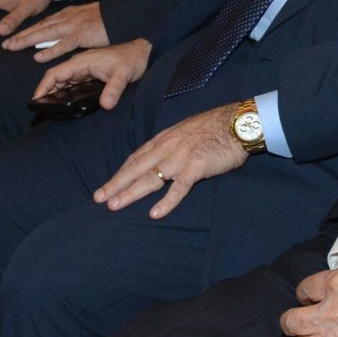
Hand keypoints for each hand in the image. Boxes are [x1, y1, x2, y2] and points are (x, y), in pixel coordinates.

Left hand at [9, 1, 107, 58]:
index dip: (28, 29)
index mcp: (69, 14)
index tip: (13, 36)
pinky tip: (38, 56)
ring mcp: (74, 25)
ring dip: (27, 40)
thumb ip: (74, 28)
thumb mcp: (87, 20)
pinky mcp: (82, 34)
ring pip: (45, 33)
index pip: (44, 22)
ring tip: (12, 47)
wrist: (125, 13)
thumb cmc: (108, 19)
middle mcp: (68, 18)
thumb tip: (63, 37)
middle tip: (5, 44)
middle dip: (21, 35)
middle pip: (40, 27)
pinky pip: (63, 44)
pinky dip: (50, 50)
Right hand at [31, 38, 150, 112]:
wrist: (143, 51)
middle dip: (45, 90)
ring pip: (63, 80)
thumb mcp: (124, 74)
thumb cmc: (132, 59)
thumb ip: (114, 89)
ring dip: (53, 91)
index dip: (44, 86)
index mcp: (82, 61)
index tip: (37, 99)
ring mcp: (84, 68)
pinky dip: (63, 91)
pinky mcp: (90, 73)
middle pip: (56, 77)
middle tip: (39, 106)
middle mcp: (80, 63)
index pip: (56, 73)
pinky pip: (71, 82)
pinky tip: (61, 100)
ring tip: (46, 106)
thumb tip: (106, 105)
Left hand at [92, 102, 247, 217]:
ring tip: (115, 205)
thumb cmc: (215, 127)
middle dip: (116, 184)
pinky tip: (154, 213)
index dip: (120, 172)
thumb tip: (161, 156)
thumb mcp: (186, 130)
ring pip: (150, 178)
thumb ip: (172, 144)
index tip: (107, 185)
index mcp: (164, 139)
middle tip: (99, 198)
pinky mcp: (196, 167)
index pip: (136, 158)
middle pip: (136, 168)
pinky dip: (166, 201)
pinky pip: (178, 188)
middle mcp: (167, 148)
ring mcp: (180, 158)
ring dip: (131, 192)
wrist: (238, 123)